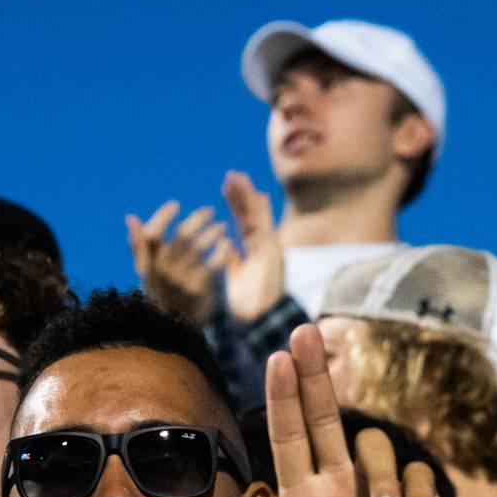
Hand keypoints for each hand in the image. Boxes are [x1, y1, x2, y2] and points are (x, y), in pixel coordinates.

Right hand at [126, 201, 235, 324]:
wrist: (177, 332)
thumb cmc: (163, 298)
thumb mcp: (147, 275)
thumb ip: (139, 247)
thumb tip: (131, 218)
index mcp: (148, 266)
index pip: (151, 234)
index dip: (162, 216)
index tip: (176, 205)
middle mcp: (162, 271)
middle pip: (181, 235)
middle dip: (197, 218)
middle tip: (209, 211)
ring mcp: (180, 280)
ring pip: (199, 245)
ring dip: (213, 231)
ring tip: (223, 226)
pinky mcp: (198, 289)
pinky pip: (212, 263)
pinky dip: (221, 250)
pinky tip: (227, 245)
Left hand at [160, 323, 451, 496]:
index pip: (289, 438)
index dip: (285, 397)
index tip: (276, 355)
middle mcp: (341, 489)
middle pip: (327, 418)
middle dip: (316, 376)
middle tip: (305, 332)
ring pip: (376, 447)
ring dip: (381, 474)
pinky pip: (422, 476)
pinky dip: (418, 491)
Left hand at [219, 171, 285, 324]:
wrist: (259, 320)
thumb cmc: (247, 306)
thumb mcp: (233, 277)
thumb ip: (230, 259)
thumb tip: (223, 243)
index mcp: (252, 254)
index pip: (243, 226)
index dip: (236, 208)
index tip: (227, 192)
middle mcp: (263, 249)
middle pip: (250, 217)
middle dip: (240, 197)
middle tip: (231, 177)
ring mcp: (269, 248)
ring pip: (258, 216)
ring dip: (248, 196)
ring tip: (237, 177)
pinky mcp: (272, 250)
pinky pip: (265, 225)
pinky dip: (261, 210)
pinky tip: (256, 193)